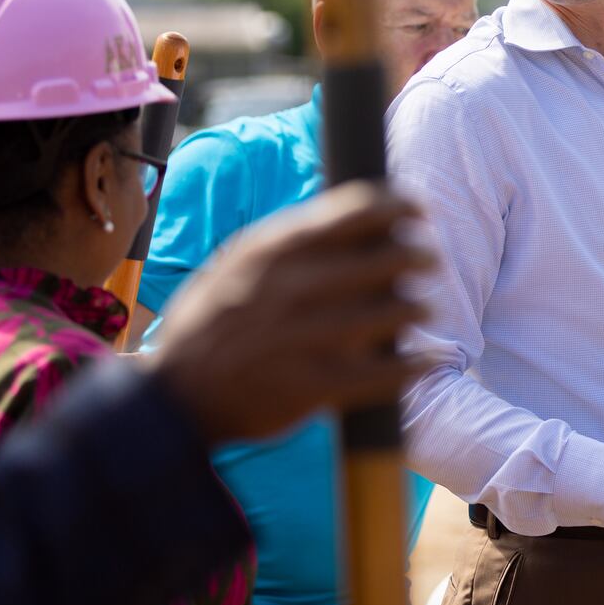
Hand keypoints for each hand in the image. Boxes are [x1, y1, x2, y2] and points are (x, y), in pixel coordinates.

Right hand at [147, 182, 433, 443]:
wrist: (173, 398)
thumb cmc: (212, 323)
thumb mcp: (237, 265)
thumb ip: (291, 241)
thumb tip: (354, 213)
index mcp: (273, 250)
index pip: (354, 211)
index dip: (398, 205)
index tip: (418, 209)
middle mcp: (292, 287)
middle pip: (385, 257)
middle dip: (418, 254)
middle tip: (430, 259)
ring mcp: (305, 337)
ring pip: (393, 312)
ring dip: (416, 308)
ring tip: (420, 309)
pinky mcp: (315, 387)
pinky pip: (385, 372)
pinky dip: (415, 365)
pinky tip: (427, 360)